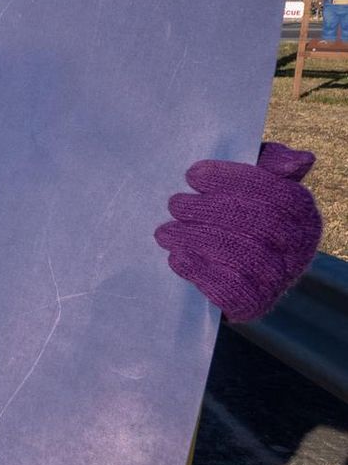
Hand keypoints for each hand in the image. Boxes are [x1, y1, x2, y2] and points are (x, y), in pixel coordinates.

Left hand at [154, 142, 321, 322]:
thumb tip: (298, 160)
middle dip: (207, 210)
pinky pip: (228, 289)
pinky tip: (177, 258)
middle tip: (175, 204)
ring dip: (194, 239)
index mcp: (301, 212)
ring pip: (239, 255)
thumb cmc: (238, 210)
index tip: (193, 175)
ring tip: (164, 232)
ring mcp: (278, 279)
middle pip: (255, 223)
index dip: (230, 180)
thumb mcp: (253, 179)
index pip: (274, 193)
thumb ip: (269, 162)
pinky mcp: (254, 304)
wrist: (226, 268)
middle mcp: (298, 247)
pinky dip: (199, 271)